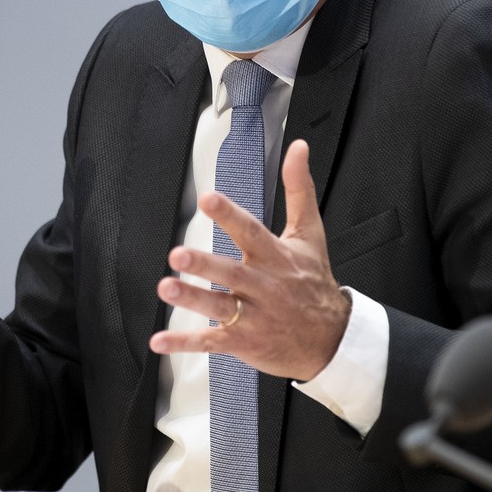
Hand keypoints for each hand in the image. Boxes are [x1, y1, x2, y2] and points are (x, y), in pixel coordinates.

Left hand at [149, 140, 351, 381]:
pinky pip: (211, 341)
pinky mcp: (243, 341)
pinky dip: (184, 342)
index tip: (208, 199)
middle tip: (178, 254)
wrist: (331, 339)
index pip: (250, 231)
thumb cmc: (314, 282)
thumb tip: (298, 148)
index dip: (229, 214)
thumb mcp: (310, 233)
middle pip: (231, 272)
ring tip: (166, 288)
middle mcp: (263, 285)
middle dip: (204, 263)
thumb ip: (299, 189)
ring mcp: (253, 316)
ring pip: (219, 306)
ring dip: (191, 298)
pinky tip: (159, 340)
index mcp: (275, 256)